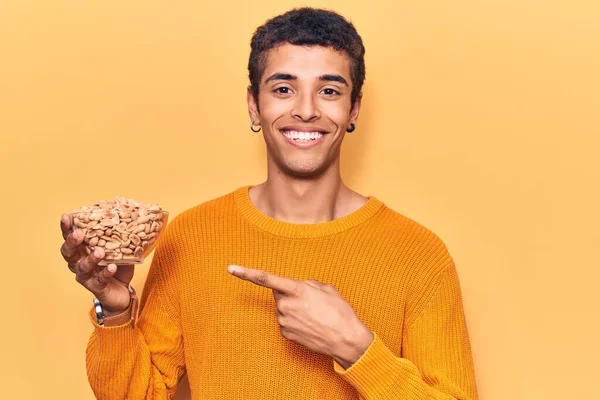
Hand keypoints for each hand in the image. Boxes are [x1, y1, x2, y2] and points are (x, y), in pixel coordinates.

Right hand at [60, 214, 133, 315]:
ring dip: (90, 258)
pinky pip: (99, 280)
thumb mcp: (117, 249)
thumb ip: (117, 236)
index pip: (70, 238)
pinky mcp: (96, 288)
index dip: (66, 228)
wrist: (122, 293)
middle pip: (68, 253)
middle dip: (71, 242)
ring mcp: (86, 277)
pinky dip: (106, 273)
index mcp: (81, 251)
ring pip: (82, 267)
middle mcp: (78, 263)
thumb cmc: (116, 267)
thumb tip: (127, 217)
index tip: (66, 216)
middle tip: (79, 234)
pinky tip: (112, 267)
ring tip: (100, 251)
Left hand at [227, 265, 373, 368]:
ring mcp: (283, 321)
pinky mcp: (285, 334)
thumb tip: (300, 286)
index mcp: (295, 290)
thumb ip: (307, 283)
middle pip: (279, 294)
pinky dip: (295, 321)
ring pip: (283, 308)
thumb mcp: (326, 288)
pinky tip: (310, 325)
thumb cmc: (339, 312)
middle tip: (310, 301)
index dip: (246, 273)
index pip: (265, 279)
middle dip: (290, 294)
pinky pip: (286, 321)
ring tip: (314, 315)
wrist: (345, 340)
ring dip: (294, 308)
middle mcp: (285, 306)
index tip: (230, 269)